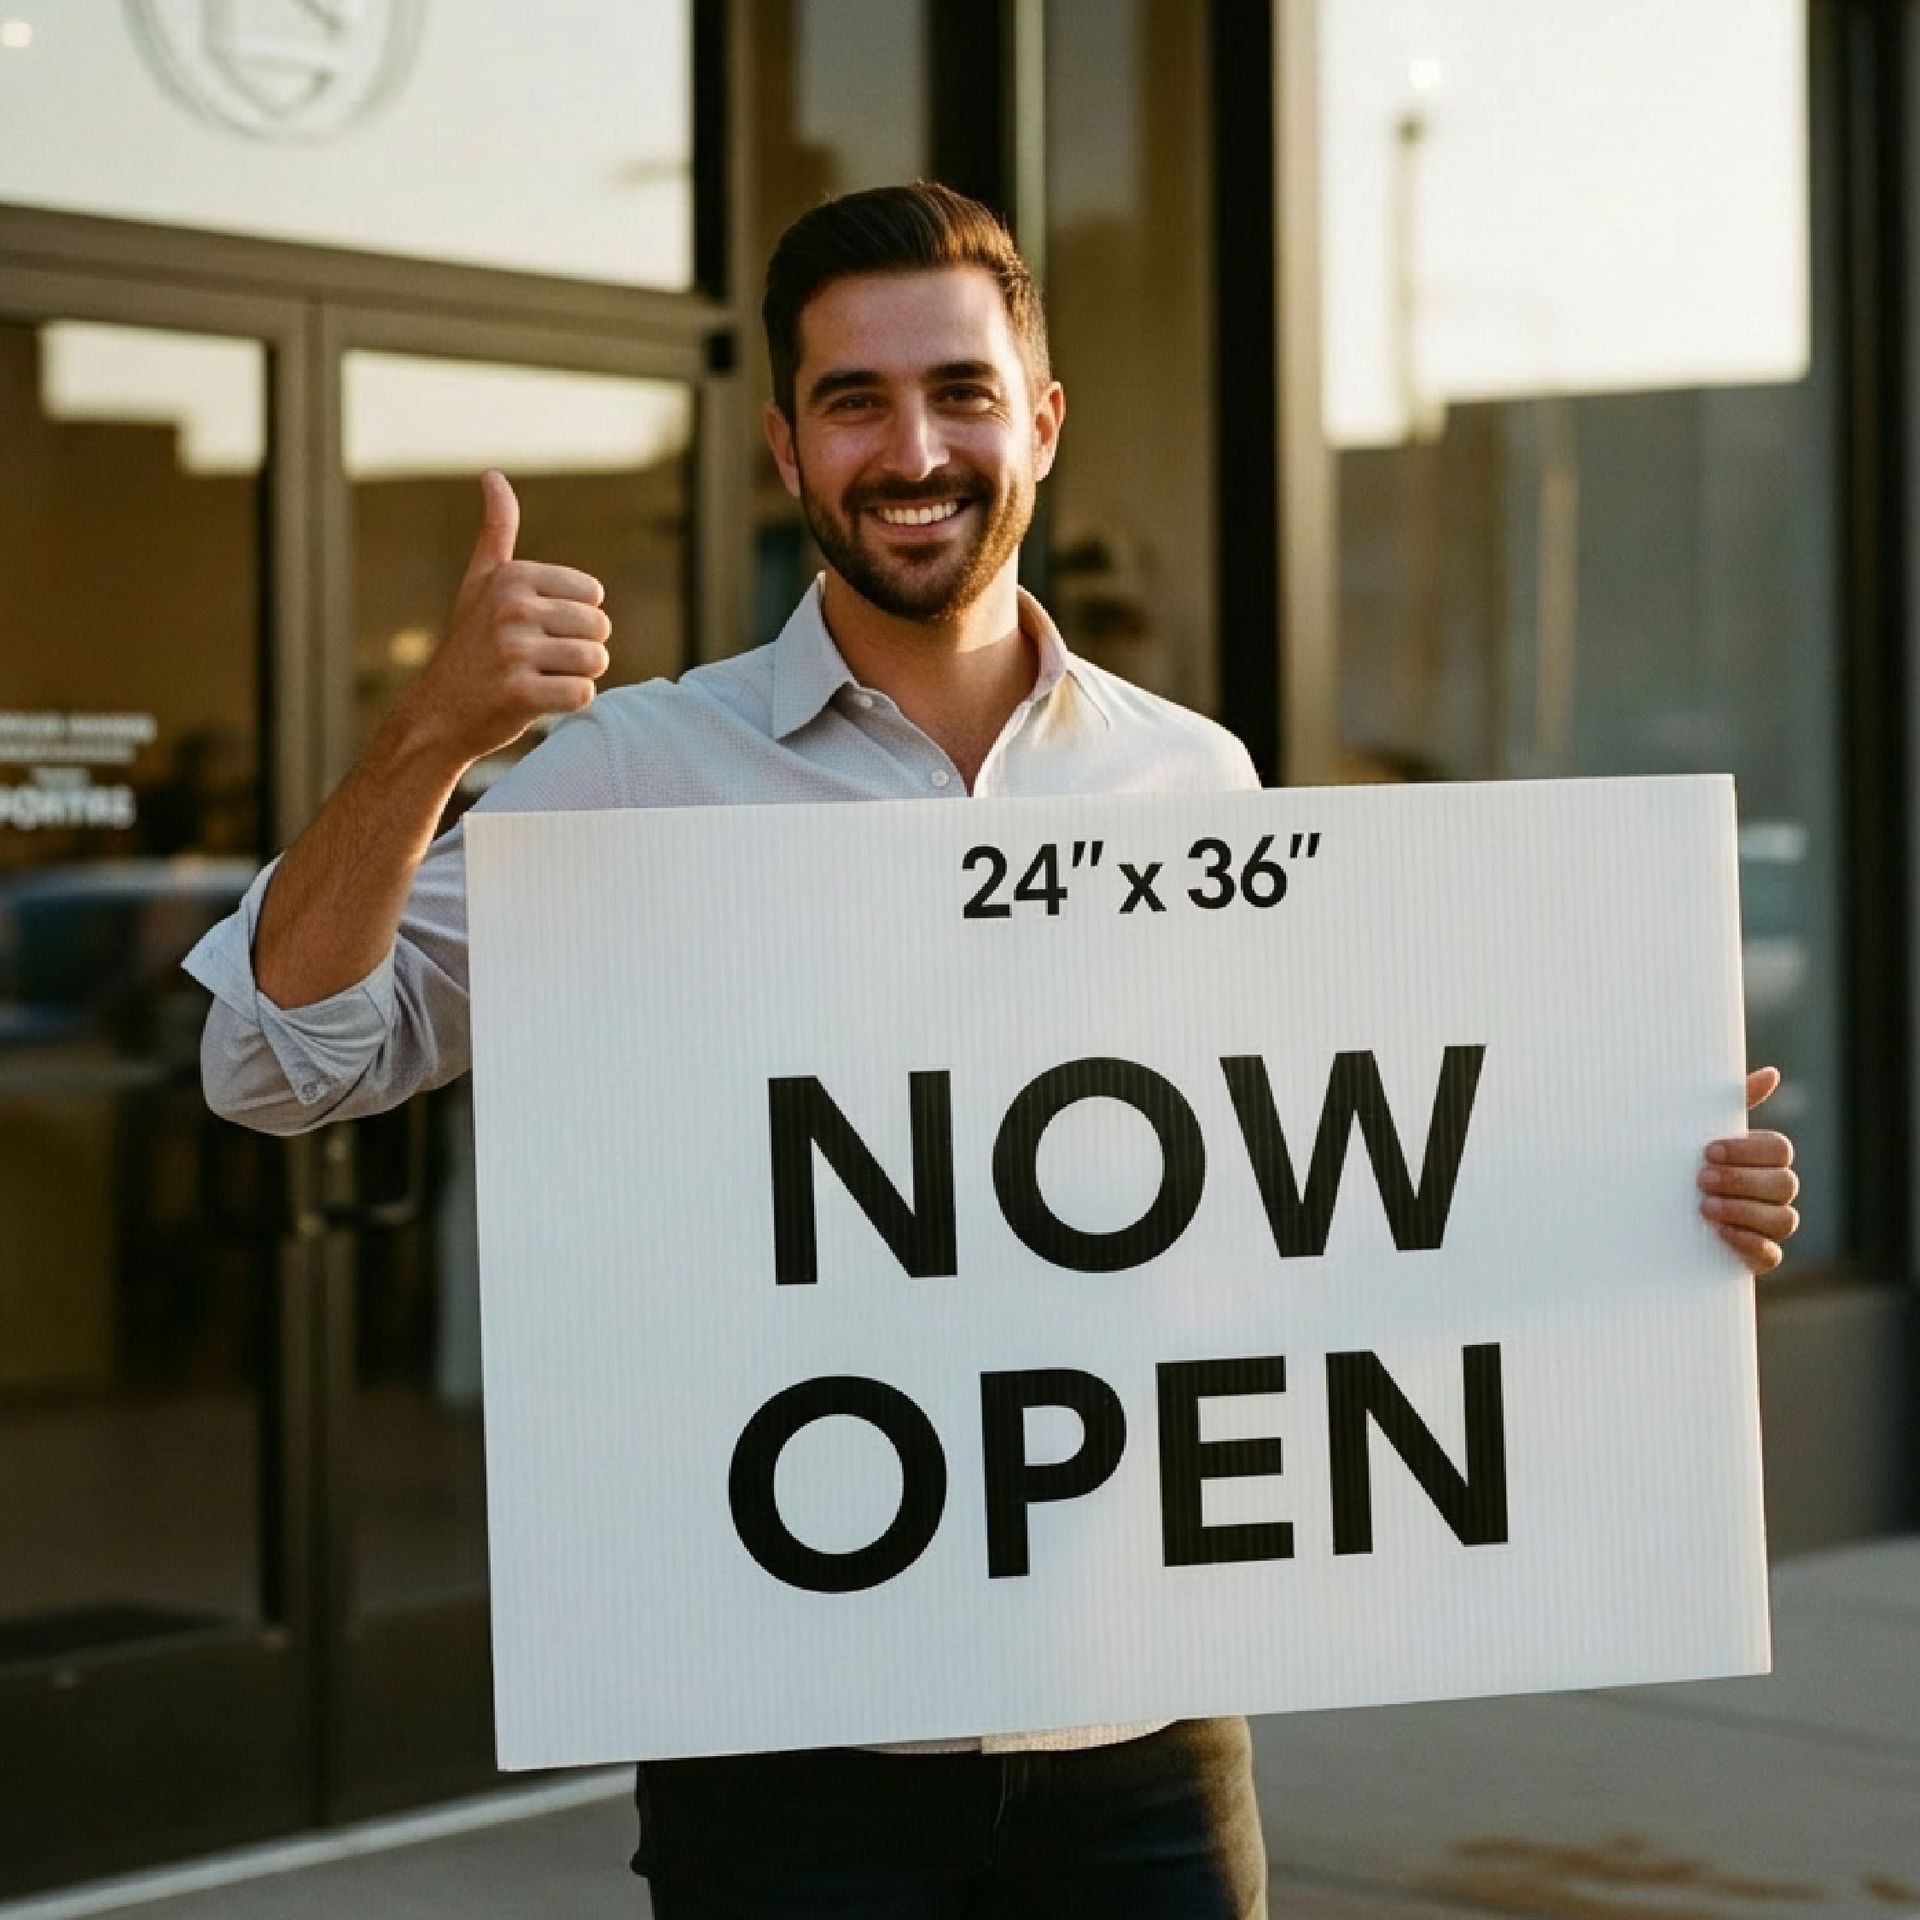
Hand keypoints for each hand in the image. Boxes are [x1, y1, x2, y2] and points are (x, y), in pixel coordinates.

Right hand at [393, 470, 610, 772]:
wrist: (436, 714)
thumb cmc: (468, 646)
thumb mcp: (480, 583)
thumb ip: (496, 531)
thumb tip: (493, 475)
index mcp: (513, 577)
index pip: (593, 595)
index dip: (574, 620)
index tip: (537, 631)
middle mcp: (513, 608)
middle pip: (599, 629)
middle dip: (578, 650)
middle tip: (537, 662)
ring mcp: (515, 651)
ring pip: (596, 661)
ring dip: (575, 677)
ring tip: (537, 679)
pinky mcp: (520, 693)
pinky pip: (583, 694)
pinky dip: (568, 703)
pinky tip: (536, 701)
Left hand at [1697, 1067, 1797, 1273]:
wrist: (1646, 1214)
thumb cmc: (1677, 1165)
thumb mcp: (1694, 1131)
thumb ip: (1729, 1102)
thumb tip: (1771, 1073)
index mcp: (1761, 1158)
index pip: (1779, 1149)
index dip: (1747, 1150)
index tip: (1707, 1150)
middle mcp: (1772, 1192)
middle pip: (1785, 1183)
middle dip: (1742, 1180)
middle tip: (1701, 1178)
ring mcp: (1768, 1226)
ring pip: (1784, 1219)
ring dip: (1744, 1211)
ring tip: (1704, 1207)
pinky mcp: (1758, 1257)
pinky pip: (1772, 1255)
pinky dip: (1750, 1244)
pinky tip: (1720, 1233)